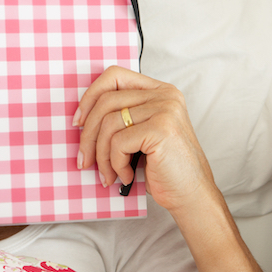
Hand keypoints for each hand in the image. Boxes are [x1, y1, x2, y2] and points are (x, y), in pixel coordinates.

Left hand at [73, 67, 215, 214]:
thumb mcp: (142, 135)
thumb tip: (81, 118)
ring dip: (101, 155)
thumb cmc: (165, 169)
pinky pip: (118, 142)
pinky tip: (127, 176)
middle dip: (88, 135)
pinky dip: (116, 164)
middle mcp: (165, 95)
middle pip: (106, 101)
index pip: (114, 76)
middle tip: (84, 160)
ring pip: (109, 123)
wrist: (192, 195)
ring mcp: (165, 110)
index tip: (79, 121)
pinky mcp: (161, 128)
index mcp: (160, 91)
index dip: (90, 96)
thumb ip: (123, 117)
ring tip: (108, 174)